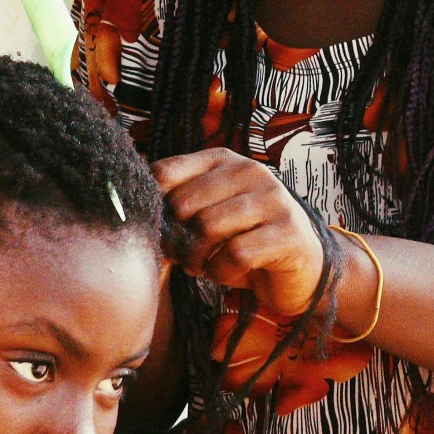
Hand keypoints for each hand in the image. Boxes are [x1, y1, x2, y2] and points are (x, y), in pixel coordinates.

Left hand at [153, 148, 328, 318]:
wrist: (303, 268)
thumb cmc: (246, 239)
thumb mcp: (211, 211)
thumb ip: (178, 202)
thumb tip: (131, 208)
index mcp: (223, 159)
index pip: (165, 171)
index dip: (153, 206)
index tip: (159, 230)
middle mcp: (249, 171)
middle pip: (183, 203)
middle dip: (176, 238)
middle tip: (184, 256)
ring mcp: (272, 200)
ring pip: (207, 228)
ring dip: (197, 258)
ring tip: (203, 266)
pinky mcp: (287, 233)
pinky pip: (235, 255)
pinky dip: (221, 272)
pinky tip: (225, 274)